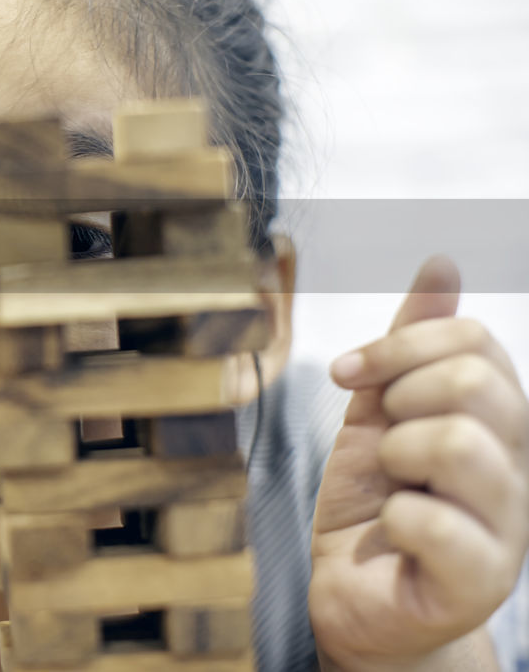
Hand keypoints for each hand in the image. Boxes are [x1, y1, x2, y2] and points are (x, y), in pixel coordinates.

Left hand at [309, 256, 528, 669]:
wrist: (354, 595)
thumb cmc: (371, 502)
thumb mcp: (380, 412)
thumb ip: (408, 346)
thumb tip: (443, 262)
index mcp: (496, 421)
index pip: (474, 342)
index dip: (397, 345)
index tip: (346, 372)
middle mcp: (517, 468)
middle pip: (474, 383)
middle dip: (397, 398)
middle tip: (383, 441)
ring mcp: (507, 527)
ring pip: (460, 443)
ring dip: (396, 454)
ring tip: (392, 485)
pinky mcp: (479, 582)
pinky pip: (433, 520)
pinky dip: (393, 517)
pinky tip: (392, 532)